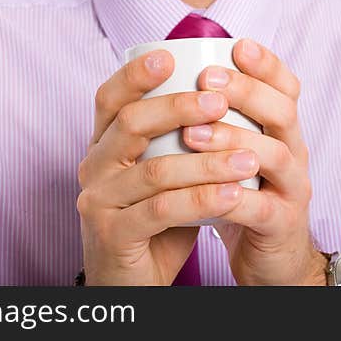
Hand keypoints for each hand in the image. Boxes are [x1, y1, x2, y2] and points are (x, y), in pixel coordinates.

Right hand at [76, 50, 254, 284]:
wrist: (134, 284)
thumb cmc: (157, 223)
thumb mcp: (166, 174)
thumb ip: (180, 140)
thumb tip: (226, 95)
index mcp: (103, 146)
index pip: (109, 99)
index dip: (135, 75)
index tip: (169, 57)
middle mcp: (92, 168)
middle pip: (131, 123)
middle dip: (179, 107)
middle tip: (220, 101)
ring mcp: (97, 202)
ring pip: (154, 170)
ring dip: (207, 161)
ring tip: (248, 156)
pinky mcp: (112, 235)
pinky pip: (162, 211)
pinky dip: (202, 199)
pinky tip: (234, 194)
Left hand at [183, 38, 327, 284]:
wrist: (271, 261)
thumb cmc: (243, 199)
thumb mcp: (237, 155)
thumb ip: (221, 122)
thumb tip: (178, 78)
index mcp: (283, 133)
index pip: (287, 88)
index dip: (267, 64)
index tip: (238, 45)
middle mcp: (295, 154)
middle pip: (284, 112)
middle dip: (247, 91)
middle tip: (209, 79)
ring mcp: (293, 190)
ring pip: (275, 156)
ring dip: (233, 140)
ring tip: (192, 134)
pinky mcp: (281, 225)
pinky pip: (261, 208)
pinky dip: (234, 197)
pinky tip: (207, 189)